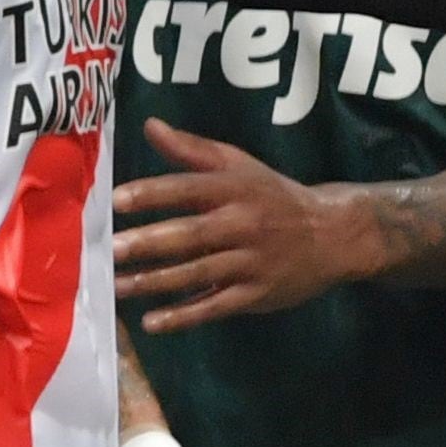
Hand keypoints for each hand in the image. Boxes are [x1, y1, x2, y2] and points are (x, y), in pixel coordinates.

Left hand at [115, 118, 372, 330]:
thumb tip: (149, 125)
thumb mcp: (240, 165)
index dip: (154, 193)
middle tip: (112, 249)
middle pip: (192, 234)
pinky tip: (153, 321)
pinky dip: (185, 316)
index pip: (189, 188)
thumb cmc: (274, 196)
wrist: (333, 234)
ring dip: (157, 281)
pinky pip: (216, 306)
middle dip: (151, 242)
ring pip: (199, 273)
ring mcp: (251, 262)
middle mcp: (243, 224)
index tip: (117, 200)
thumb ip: (192, 149)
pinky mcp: (256, 294)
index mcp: (235, 189)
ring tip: (118, 287)